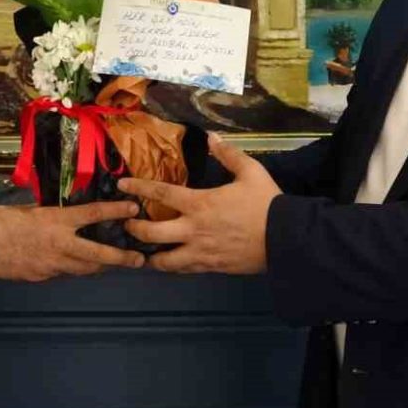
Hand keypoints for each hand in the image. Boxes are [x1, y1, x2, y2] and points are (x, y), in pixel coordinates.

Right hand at [0, 200, 144, 281]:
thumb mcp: (27, 209)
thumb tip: (60, 212)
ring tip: (112, 265)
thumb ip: (48, 212)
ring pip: (83, 268)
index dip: (116, 211)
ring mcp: (51, 265)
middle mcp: (59, 244)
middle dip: (121, 258)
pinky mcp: (41, 277)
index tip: (133, 209)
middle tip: (138, 260)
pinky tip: (73, 266)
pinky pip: (63, 273)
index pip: (93, 214)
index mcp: (56, 221)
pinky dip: (72, 269)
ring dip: (99, 266)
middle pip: (99, 254)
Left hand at [118, 133, 280, 274]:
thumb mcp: (250, 171)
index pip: (160, 194)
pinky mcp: (210, 266)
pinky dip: (172, 266)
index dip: (138, 188)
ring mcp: (200, 251)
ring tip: (142, 251)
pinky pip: (183, 269)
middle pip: (151, 233)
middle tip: (126, 223)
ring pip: (163, 260)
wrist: (285, 238)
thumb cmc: (266, 203)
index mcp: (200, 203)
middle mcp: (193, 229)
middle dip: (133, 228)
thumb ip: (228, 154)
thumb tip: (211, 137)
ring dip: (149, 255)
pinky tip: (169, 262)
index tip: (122, 185)